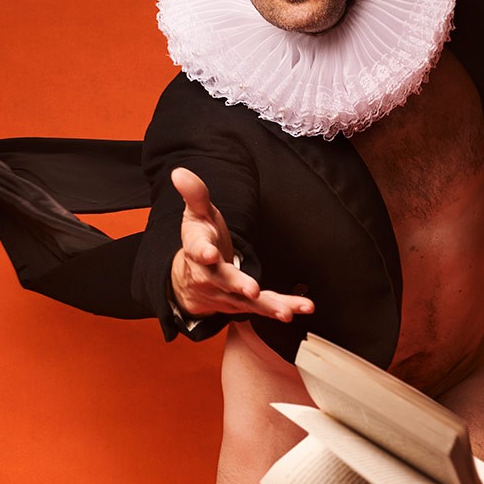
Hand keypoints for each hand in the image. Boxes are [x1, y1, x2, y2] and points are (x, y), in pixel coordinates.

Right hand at [169, 167, 314, 321]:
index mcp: (198, 252)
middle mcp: (211, 277)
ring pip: (247, 301)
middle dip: (238, 285)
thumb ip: (194, 194)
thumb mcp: (196, 215)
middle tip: (251, 290)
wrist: (191, 280)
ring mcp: (228, 293)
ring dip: (269, 306)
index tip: (210, 254)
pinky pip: (264, 306)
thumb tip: (179, 172)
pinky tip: (304, 308)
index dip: (203, 252)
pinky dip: (284, 307)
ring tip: (287, 311)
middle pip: (224, 281)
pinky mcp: (244, 303)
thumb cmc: (201, 240)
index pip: (197, 251)